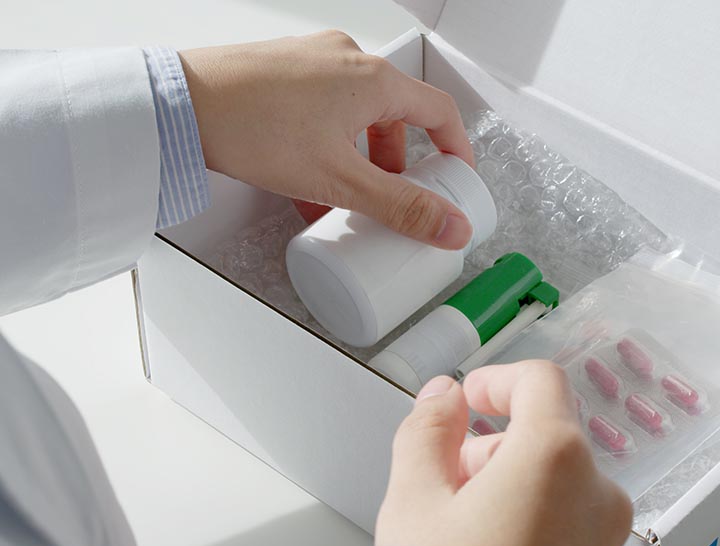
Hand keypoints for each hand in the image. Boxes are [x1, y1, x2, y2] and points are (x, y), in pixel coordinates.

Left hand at [179, 31, 474, 248]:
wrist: (178, 105)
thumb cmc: (252, 126)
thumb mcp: (339, 180)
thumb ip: (401, 207)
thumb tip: (450, 226)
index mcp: (374, 79)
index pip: (439, 111)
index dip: (455, 149)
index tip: (455, 177)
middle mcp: (347, 59)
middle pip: (396, 116)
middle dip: (398, 165)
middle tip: (393, 199)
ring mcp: (313, 61)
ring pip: (357, 114)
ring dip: (361, 159)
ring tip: (346, 198)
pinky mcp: (283, 71)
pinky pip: (324, 109)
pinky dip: (330, 145)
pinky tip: (310, 183)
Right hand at [374, 362, 632, 545]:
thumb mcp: (411, 503)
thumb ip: (426, 431)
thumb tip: (442, 398)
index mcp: (556, 459)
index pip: (540, 381)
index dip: (496, 379)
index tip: (466, 400)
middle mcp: (598, 494)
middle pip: (547, 433)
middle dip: (491, 444)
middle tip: (440, 481)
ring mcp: (608, 541)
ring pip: (558, 479)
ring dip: (509, 483)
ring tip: (457, 530)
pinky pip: (570, 522)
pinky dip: (532, 519)